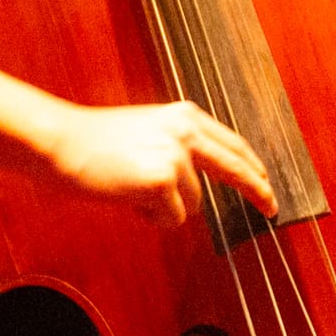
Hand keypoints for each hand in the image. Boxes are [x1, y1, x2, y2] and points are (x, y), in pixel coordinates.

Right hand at [46, 99, 276, 226]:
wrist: (62, 142)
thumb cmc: (96, 141)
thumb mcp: (147, 130)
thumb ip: (179, 147)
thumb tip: (202, 182)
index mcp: (185, 116)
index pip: (232, 144)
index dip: (252, 166)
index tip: (265, 182)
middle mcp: (187, 132)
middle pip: (236, 168)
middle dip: (258, 191)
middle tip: (272, 209)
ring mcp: (176, 156)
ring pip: (193, 204)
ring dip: (167, 207)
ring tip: (132, 188)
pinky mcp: (162, 181)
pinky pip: (172, 219)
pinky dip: (152, 218)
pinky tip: (128, 199)